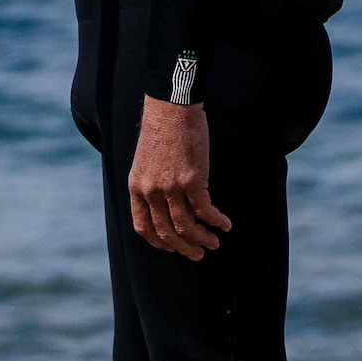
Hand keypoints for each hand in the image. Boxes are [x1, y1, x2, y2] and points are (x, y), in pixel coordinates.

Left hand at [126, 98, 227, 257]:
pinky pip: (205, 210)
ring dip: (202, 239)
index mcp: (136, 187)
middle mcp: (150, 191)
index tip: (172, 247)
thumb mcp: (145, 160)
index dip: (159, 241)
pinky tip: (225, 224)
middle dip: (184, 248)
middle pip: (166, 232)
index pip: (143, 226)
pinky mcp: (191, 180)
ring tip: (214, 243)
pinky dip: (216, 221)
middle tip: (198, 254)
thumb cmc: (162, 129)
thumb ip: (150, 182)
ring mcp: (170, 187)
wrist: (171, 106)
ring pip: (186, 226)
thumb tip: (165, 201)